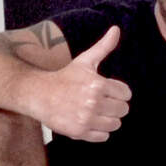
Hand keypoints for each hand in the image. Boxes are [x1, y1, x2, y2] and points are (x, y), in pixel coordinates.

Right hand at [32, 26, 131, 141]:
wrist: (39, 94)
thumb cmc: (65, 77)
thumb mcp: (85, 61)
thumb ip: (104, 47)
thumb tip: (117, 29)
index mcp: (98, 84)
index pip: (126, 94)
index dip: (118, 92)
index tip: (107, 91)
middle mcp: (93, 102)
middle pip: (123, 110)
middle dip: (115, 106)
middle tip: (101, 102)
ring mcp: (86, 119)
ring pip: (115, 124)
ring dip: (108, 119)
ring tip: (95, 112)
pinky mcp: (79, 132)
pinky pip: (103, 136)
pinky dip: (99, 131)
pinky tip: (88, 121)